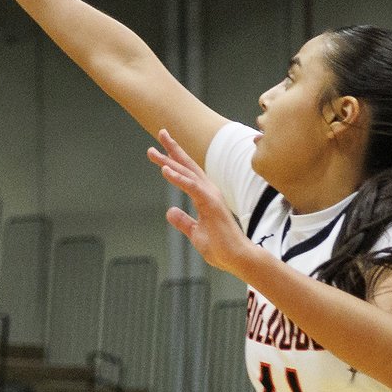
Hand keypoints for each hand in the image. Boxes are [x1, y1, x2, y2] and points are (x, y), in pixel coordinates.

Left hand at [150, 130, 250, 276]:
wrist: (237, 258)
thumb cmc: (220, 247)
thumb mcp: (195, 233)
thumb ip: (183, 221)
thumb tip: (170, 211)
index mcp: (205, 196)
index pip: (187, 174)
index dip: (173, 161)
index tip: (159, 150)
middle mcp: (208, 191)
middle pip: (187, 166)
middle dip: (172, 149)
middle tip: (160, 133)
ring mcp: (210, 196)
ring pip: (187, 173)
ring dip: (170, 160)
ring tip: (154, 150)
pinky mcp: (210, 204)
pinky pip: (191, 187)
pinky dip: (178, 178)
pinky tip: (166, 170)